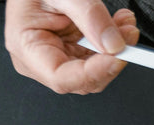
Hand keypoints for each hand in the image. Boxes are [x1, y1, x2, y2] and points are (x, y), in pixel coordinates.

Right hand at [4, 0, 139, 93]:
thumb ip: (88, 15)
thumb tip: (113, 44)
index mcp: (26, 47)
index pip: (60, 77)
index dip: (92, 73)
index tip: (117, 57)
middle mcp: (39, 59)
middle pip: (82, 79)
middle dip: (110, 60)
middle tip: (128, 35)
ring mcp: (56, 56)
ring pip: (94, 71)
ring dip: (115, 50)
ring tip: (125, 24)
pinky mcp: (71, 49)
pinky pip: (96, 57)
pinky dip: (112, 43)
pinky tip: (120, 24)